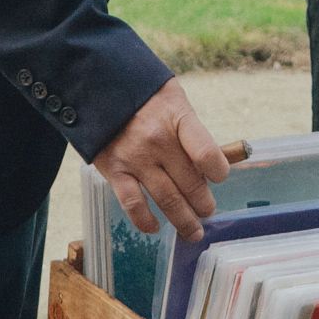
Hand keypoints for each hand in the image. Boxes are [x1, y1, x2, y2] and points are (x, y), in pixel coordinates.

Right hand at [90, 78, 228, 241]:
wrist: (98, 86)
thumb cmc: (145, 96)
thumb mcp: (175, 101)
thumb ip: (192, 131)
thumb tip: (212, 164)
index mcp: (178, 118)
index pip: (207, 152)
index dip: (219, 171)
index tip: (220, 177)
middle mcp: (158, 140)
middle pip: (190, 182)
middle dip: (203, 203)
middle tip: (208, 211)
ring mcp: (135, 158)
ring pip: (166, 199)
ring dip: (183, 220)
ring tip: (193, 231)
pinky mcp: (113, 170)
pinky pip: (132, 203)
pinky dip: (145, 220)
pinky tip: (155, 228)